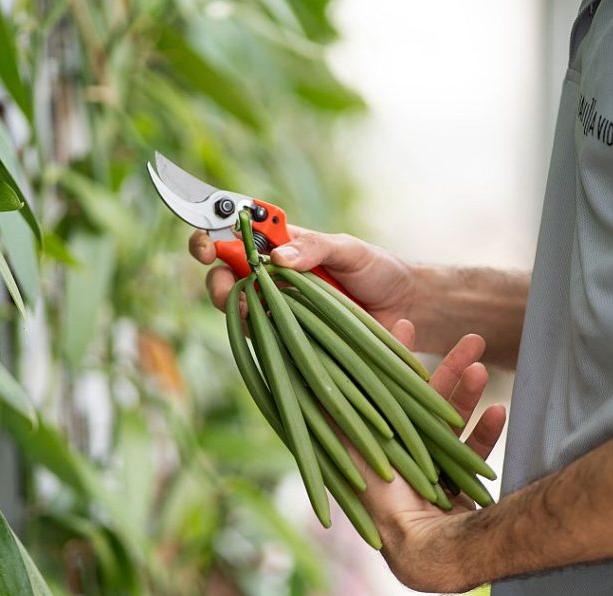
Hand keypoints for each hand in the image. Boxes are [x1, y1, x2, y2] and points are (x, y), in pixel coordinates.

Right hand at [189, 226, 418, 331]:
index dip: (213, 237)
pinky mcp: (291, 340)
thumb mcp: (348, 249)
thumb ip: (314, 247)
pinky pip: (266, 341)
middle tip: (226, 286)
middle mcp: (272, 278)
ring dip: (235, 310)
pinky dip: (262, 337)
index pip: (235, 237)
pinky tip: (268, 333)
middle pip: (226, 278)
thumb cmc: (377, 270)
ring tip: (244, 310)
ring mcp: (280, 310)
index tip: (207, 245)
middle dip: (217, 282)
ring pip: (239, 312)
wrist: (405, 307)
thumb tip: (277, 257)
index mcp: (280, 246)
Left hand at [359, 330, 505, 592]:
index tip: (405, 322)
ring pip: (451, 423)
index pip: (382, 390)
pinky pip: (471, 454)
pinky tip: (500, 410)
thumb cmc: (382, 498)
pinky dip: (485, 432)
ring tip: (482, 366)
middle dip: (447, 369)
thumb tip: (310, 370)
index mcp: (371, 445)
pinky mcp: (455, 489)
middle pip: (423, 403)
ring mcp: (428, 473)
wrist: (425, 549)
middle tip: (470, 338)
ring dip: (468, 394)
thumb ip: (336, 410)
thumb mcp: (351, 445)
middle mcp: (397, 457)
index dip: (394, 357)